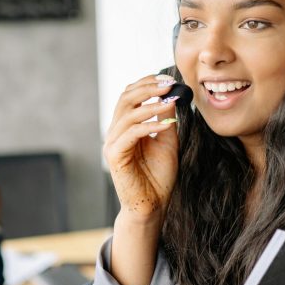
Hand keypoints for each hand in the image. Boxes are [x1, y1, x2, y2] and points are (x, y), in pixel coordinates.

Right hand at [103, 74, 180, 221]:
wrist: (153, 205)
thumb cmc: (158, 176)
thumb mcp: (167, 141)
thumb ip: (166, 119)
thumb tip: (172, 96)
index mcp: (125, 126)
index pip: (130, 95)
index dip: (147, 83)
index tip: (168, 79)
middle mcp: (115, 132)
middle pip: (125, 98)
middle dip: (148, 88)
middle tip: (169, 84)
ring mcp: (112, 143)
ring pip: (127, 113)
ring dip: (151, 104)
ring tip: (171, 101)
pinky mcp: (115, 156)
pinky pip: (131, 133)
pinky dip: (149, 125)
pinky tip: (167, 123)